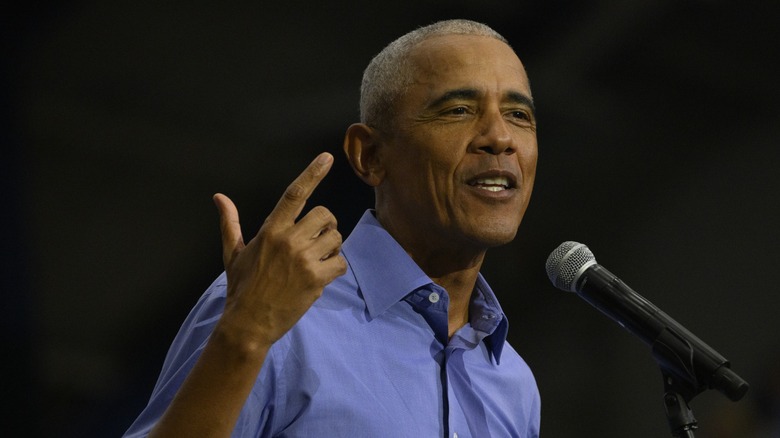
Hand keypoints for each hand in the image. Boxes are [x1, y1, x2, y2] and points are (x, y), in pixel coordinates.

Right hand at [212, 152, 346, 348]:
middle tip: (316, 241)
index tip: (327, 158)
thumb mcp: (233, 254)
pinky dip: (335, 268)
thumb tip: (219, 197)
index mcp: (270, 230)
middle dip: (326, 226)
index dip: (312, 173)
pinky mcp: (316, 279)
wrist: (249, 323)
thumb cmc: (242, 287)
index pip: (294, 194)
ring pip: (336, 238)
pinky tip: (320, 276)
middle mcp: (289, 240)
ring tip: (316, 261)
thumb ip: (230, 223)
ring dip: (331, 248)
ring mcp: (304, 259)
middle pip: (325, 215)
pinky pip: (340, 262)